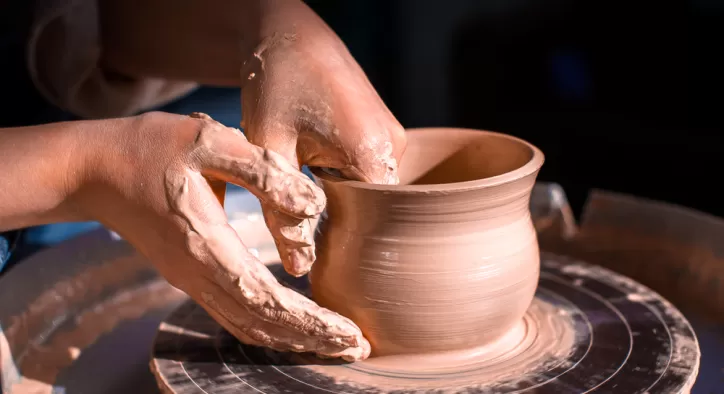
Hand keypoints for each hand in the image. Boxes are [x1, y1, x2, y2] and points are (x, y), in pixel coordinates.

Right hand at [73, 112, 370, 360]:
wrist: (97, 169)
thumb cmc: (151, 148)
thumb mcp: (207, 140)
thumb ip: (262, 170)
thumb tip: (311, 204)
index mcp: (205, 243)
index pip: (266, 299)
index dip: (310, 322)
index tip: (349, 334)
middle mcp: (198, 273)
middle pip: (261, 325)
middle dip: (312, 340)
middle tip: (357, 347)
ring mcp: (191, 279)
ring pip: (247, 327)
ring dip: (293, 340)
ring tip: (335, 344)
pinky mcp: (191, 275)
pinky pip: (235, 315)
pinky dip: (270, 329)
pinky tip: (294, 326)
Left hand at [240, 29, 406, 276]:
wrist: (289, 32)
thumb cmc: (276, 82)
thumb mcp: (270, 146)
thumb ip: (281, 208)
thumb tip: (300, 268)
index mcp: (373, 152)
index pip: (377, 224)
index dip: (346, 241)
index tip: (315, 248)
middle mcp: (395, 146)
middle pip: (376, 209)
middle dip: (339, 219)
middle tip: (299, 215)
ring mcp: (394, 137)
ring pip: (371, 190)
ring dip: (339, 195)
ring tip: (304, 180)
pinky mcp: (383, 131)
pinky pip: (369, 170)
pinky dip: (342, 177)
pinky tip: (314, 164)